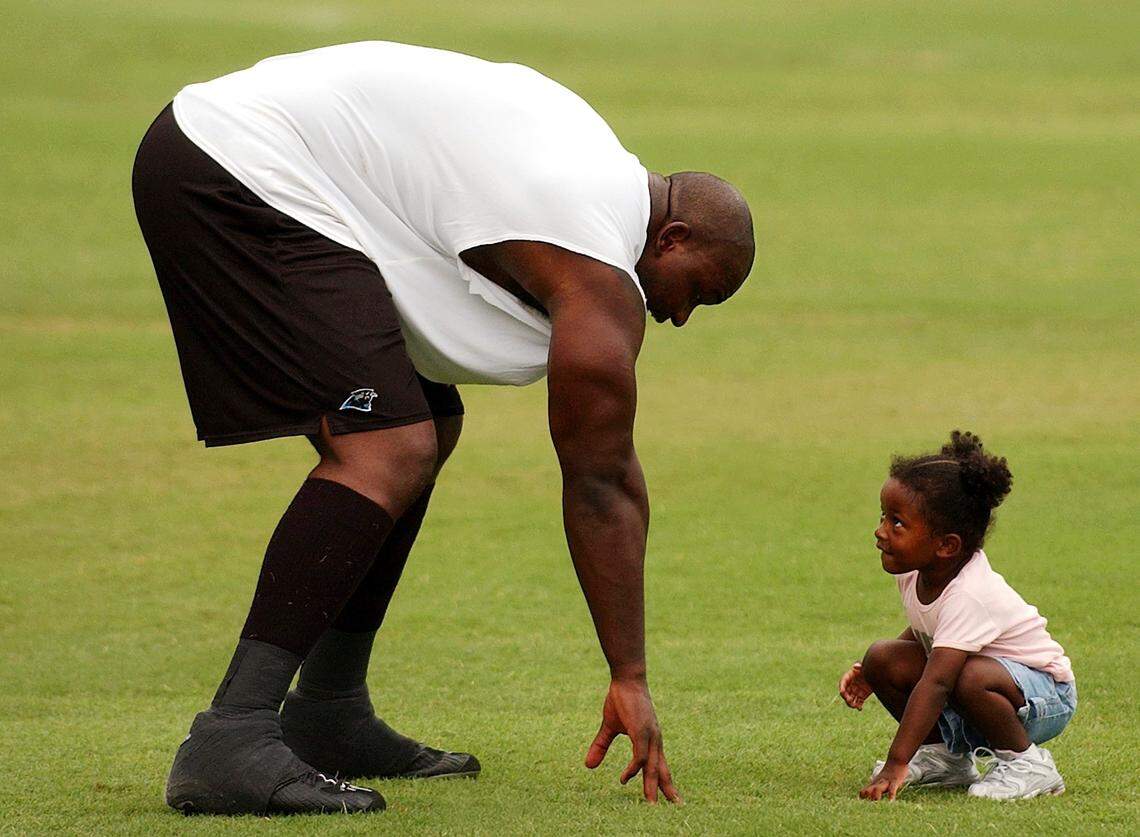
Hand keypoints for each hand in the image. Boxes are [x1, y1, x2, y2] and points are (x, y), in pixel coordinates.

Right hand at [584, 677, 681, 803]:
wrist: (626, 679)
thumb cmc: (621, 700)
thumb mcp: (609, 727)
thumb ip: (601, 746)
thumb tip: (588, 766)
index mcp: (650, 740)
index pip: (659, 766)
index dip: (662, 782)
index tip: (665, 798)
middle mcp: (654, 740)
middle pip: (662, 770)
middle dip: (666, 790)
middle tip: (674, 806)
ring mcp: (649, 736)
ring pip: (653, 768)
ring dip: (652, 787)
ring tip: (650, 804)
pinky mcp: (641, 731)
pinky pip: (640, 757)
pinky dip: (633, 769)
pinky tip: (625, 779)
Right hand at [839, 662, 871, 709]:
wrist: (878, 673)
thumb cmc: (869, 668)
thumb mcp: (864, 666)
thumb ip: (860, 666)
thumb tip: (855, 666)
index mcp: (850, 676)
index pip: (843, 682)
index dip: (841, 687)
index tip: (842, 692)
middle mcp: (851, 684)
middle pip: (846, 693)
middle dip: (846, 697)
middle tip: (850, 701)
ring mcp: (856, 690)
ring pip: (851, 699)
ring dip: (851, 703)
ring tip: (855, 706)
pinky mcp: (862, 695)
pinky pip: (858, 702)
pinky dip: (858, 706)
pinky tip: (860, 708)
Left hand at [859, 760, 907, 800]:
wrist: (896, 759)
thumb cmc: (889, 771)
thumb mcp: (881, 778)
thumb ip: (876, 785)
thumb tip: (871, 793)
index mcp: (875, 782)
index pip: (865, 790)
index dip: (862, 797)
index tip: (859, 804)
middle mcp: (879, 782)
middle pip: (870, 789)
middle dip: (867, 797)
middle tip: (865, 806)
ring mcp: (887, 781)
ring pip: (879, 788)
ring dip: (877, 794)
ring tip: (876, 802)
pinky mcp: (895, 781)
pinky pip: (893, 788)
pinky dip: (891, 794)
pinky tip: (891, 801)